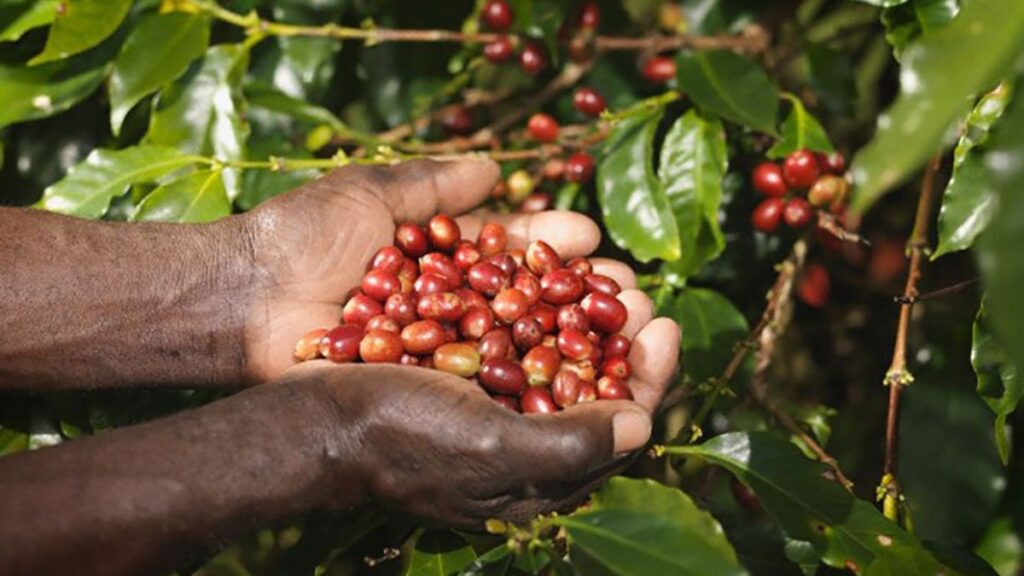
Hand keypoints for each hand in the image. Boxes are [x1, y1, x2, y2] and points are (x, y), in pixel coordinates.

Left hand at [236, 159, 615, 381]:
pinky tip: (582, 382)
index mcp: (445, 261)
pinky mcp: (429, 392)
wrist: (246, 297)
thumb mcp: (372, 194)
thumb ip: (434, 183)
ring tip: (629, 333)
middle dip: (585, 298)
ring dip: (580, 343)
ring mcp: (442, 354)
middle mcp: (452, 309)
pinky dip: (539, 385)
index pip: (514, 251)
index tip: (591, 238)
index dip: (554, 246)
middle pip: (533, 303)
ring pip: (524, 349)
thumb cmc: (302, 237)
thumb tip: (497, 165)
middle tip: (632, 294)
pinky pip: (490, 391)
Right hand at [283, 307, 678, 526]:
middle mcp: (521, 447)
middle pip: (593, 391)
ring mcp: (490, 410)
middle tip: (636, 291)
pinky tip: (542, 274)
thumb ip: (571, 445)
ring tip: (601, 273)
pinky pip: (514, 341)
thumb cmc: (401, 437)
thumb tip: (645, 423)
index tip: (662, 325)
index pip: (617, 431)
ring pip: (558, 359)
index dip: (649, 378)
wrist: (315, 417)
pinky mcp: (462, 379)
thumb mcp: (490, 449)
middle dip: (621, 340)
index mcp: (537, 479)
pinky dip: (535, 307)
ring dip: (584, 316)